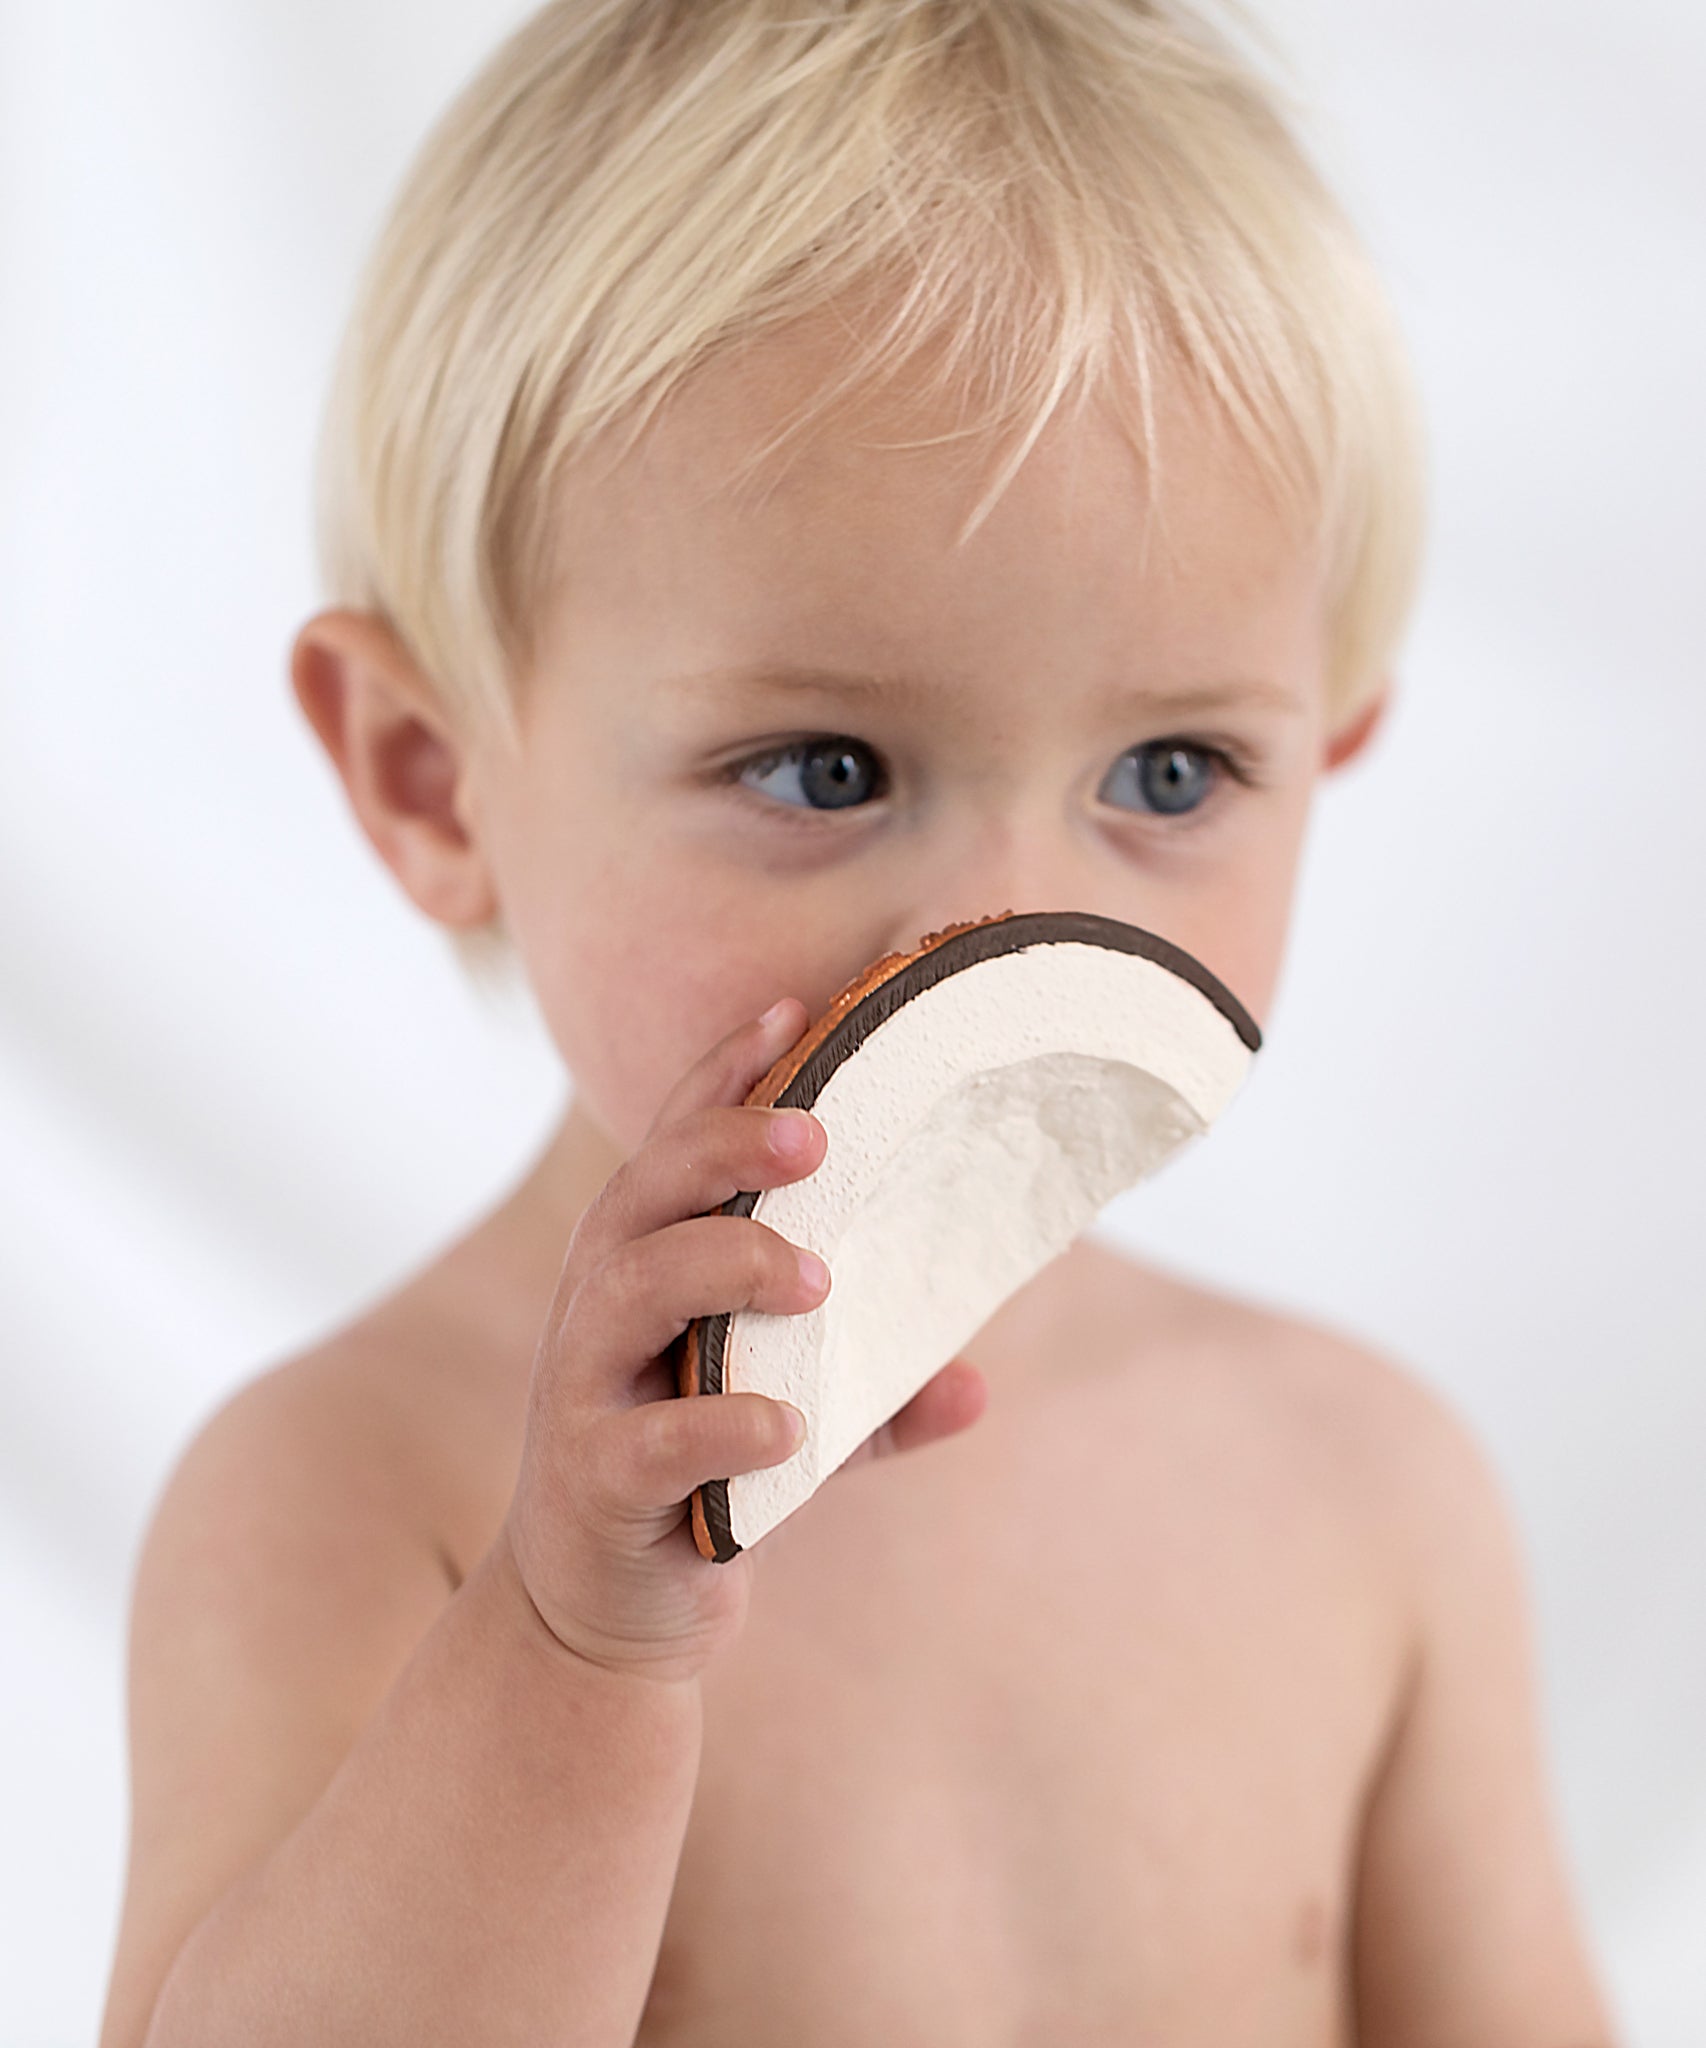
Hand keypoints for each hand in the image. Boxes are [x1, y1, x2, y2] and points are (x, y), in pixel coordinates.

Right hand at [501, 998, 986, 1686]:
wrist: (597, 1612)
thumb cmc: (697, 1476)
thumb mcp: (786, 1417)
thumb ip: (874, 1398)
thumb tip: (980, 1385)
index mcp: (640, 1264)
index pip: (672, 1143)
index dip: (723, 1072)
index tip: (795, 1008)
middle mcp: (599, 1306)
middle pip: (644, 1192)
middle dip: (724, 1147)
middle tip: (819, 1137)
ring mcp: (586, 1388)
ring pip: (630, 1290)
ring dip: (726, 1267)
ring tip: (819, 1279)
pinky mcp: (596, 1477)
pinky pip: (650, 1439)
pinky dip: (721, 1424)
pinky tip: (790, 1426)